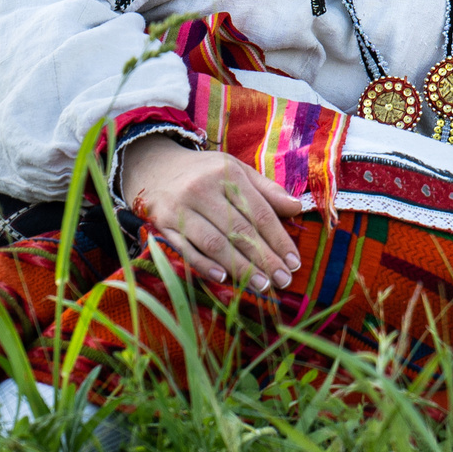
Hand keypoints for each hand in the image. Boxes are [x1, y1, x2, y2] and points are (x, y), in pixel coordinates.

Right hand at [118, 135, 303, 293]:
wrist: (155, 166)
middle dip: (265, 258)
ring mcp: (181, 208)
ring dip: (241, 267)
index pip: (259, 212)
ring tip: (262, 285)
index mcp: (227, 174)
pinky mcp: (163, 224)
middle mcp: (203, 190)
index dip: (279, 239)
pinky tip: (225, 278)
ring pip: (215, 243)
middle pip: (240, 231)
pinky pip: (186, 249)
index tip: (294, 262)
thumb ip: (267, 190)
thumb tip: (298, 208)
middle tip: (283, 279)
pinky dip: (205, 265)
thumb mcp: (236, 170)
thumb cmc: (205, 172)